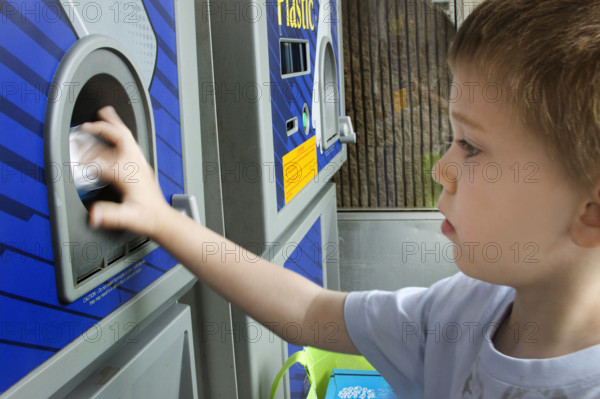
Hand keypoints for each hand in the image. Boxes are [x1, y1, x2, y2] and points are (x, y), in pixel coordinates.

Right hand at [81, 106, 169, 236]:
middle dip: (104, 129)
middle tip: (87, 125)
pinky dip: (121, 132)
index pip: (106, 161)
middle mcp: (136, 165)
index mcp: (130, 175)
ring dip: (115, 124)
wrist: (162, 218)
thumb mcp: (128, 218)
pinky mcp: (141, 166)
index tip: (78, 162)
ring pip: (128, 137)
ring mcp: (140, 164)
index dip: (90, 160)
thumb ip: (111, 215)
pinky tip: (117, 129)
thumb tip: (94, 214)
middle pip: (121, 139)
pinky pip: (130, 142)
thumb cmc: (147, 217)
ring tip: (105, 112)